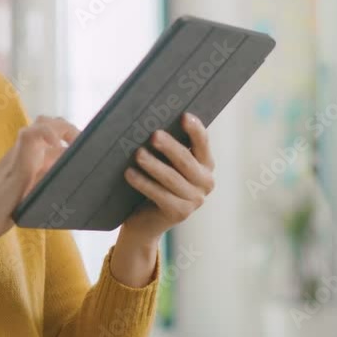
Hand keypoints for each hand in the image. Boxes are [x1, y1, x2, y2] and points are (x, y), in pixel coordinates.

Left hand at [0, 115, 80, 252]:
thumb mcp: (13, 181)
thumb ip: (28, 155)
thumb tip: (46, 130)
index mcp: (21, 152)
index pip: (44, 125)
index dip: (63, 130)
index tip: (76, 149)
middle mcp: (22, 156)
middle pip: (46, 129)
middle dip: (67, 133)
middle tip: (85, 149)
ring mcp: (21, 169)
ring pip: (45, 148)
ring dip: (63, 149)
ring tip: (79, 164)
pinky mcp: (20, 184)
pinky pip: (42, 166)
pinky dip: (56, 167)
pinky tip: (63, 183)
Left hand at [120, 112, 215, 242]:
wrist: (146, 220)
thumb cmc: (155, 182)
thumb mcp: (165, 163)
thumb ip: (166, 147)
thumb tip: (151, 123)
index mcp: (206, 164)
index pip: (203, 143)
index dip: (195, 130)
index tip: (184, 116)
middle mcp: (206, 182)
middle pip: (186, 161)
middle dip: (169, 147)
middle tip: (153, 135)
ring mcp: (195, 200)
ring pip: (172, 178)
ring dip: (154, 165)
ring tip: (138, 154)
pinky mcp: (180, 213)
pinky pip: (160, 195)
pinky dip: (144, 183)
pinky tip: (130, 173)